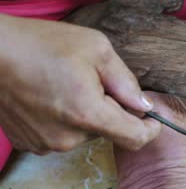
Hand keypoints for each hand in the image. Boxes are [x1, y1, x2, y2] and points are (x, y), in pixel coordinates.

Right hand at [0, 15, 160, 153]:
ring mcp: (46, 144)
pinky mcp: (30, 144)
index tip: (152, 119)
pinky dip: (66, 119)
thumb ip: (126, 81)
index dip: (150, 129)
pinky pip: (63, 135)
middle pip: (109, 131)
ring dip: (87, 113)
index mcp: (88, 113)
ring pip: (86, 132)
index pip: (135, 138)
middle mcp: (67, 137)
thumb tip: (144, 105)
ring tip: (67, 85)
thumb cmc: (42, 44)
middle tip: (93, 80)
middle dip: (111, 108)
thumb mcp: (96, 49)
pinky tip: (52, 96)